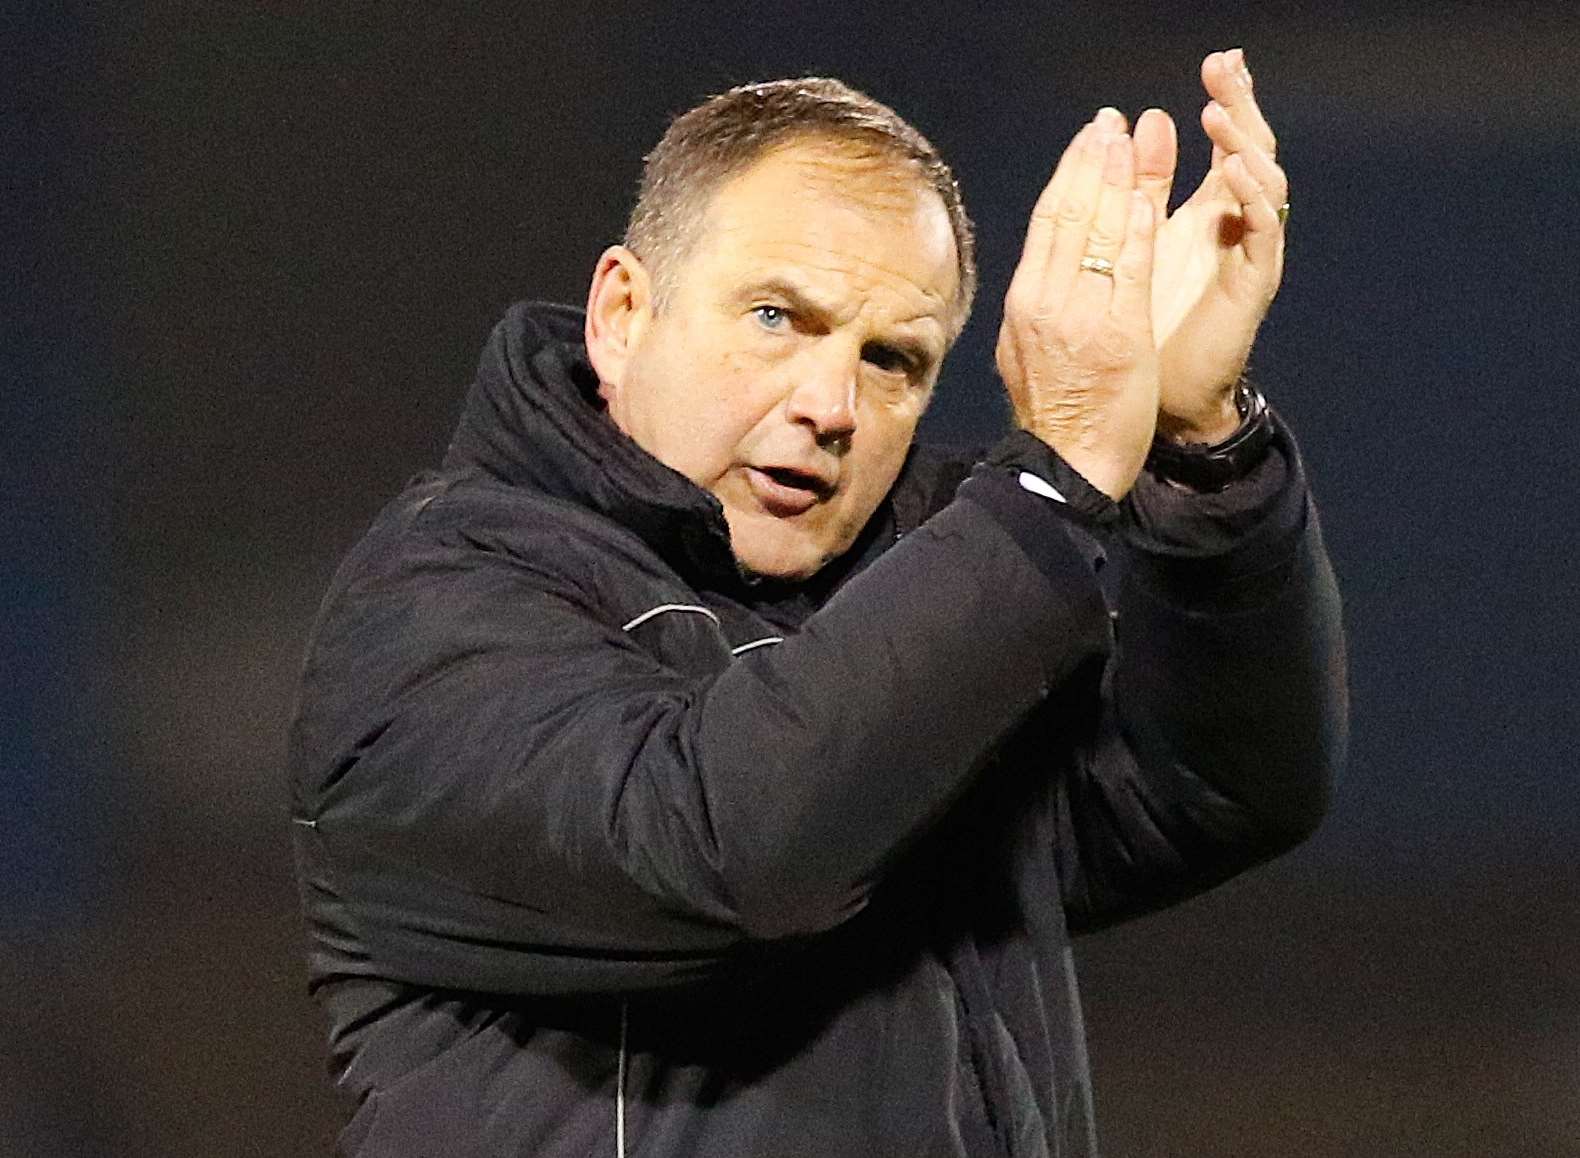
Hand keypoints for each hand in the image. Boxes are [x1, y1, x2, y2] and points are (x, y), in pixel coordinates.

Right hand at [996, 109, 1159, 499]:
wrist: (1064, 467)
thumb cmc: (1053, 416)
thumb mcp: (1024, 352)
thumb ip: (1034, 309)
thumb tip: (1037, 275)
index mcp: (1023, 304)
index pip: (1047, 223)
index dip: (1068, 176)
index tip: (1087, 141)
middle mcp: (1045, 302)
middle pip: (1069, 215)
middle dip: (1092, 162)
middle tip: (1111, 123)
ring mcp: (1079, 317)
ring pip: (1097, 232)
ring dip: (1117, 179)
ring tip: (1135, 139)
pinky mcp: (1117, 335)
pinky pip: (1129, 270)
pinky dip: (1137, 229)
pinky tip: (1149, 196)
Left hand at [1136, 48, 1288, 441]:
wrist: (1160, 398)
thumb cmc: (1145, 330)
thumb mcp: (1132, 250)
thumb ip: (1139, 196)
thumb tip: (1136, 129)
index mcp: (1207, 212)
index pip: (1222, 142)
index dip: (1225, 100)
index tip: (1219, 59)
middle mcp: (1233, 226)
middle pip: (1249, 148)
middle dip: (1240, 104)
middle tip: (1227, 63)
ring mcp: (1248, 252)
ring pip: (1262, 182)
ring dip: (1241, 144)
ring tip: (1218, 112)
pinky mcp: (1252, 284)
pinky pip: (1262, 231)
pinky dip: (1250, 198)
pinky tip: (1232, 171)